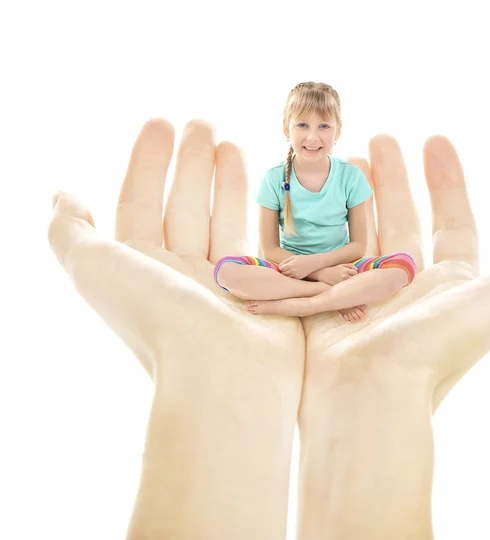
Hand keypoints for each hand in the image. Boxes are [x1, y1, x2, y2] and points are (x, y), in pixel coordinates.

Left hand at [48, 119, 302, 539]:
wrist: (224, 377)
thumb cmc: (157, 319)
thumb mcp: (93, 269)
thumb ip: (70, 231)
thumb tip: (61, 197)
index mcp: (138, 269)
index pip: (138, 203)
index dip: (146, 161)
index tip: (161, 122)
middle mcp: (177, 276)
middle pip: (181, 206)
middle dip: (188, 163)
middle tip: (201, 122)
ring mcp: (222, 283)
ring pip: (218, 218)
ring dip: (221, 178)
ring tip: (228, 141)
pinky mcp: (260, 290)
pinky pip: (253, 240)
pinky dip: (255, 212)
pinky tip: (261, 186)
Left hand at [279, 254, 319, 279]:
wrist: (312, 263)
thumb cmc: (302, 259)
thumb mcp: (293, 257)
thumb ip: (285, 261)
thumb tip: (280, 266)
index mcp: (291, 265)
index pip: (281, 268)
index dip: (281, 267)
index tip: (283, 266)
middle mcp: (293, 271)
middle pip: (283, 273)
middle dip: (283, 271)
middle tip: (286, 268)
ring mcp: (296, 275)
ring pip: (287, 277)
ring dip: (287, 274)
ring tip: (290, 270)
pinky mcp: (299, 278)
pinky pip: (292, 278)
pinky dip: (291, 276)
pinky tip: (294, 273)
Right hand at [295, 135, 489, 537]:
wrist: (367, 396)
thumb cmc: (434, 349)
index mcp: (449, 283)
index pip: (452, 220)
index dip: (447, 180)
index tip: (433, 139)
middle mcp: (407, 286)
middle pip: (402, 219)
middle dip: (392, 178)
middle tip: (377, 139)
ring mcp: (364, 293)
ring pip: (361, 231)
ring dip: (354, 196)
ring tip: (341, 161)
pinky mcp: (326, 300)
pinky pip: (325, 253)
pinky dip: (319, 225)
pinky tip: (310, 199)